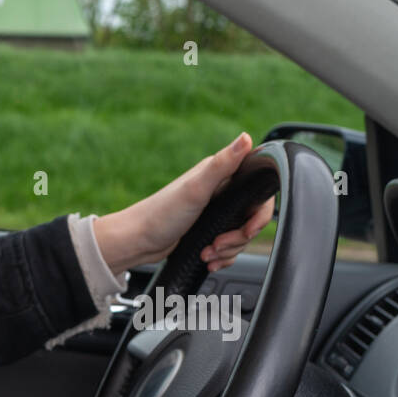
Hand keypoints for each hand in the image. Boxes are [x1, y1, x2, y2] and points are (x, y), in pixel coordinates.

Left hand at [93, 132, 274, 277]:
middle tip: (219, 242)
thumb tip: (246, 138)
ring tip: (207, 252)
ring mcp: (215, 213)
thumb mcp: (196, 188)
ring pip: (241, 236)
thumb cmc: (161, 213)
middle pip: (252, 218)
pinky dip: (221, 257)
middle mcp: (220, 192)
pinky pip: (229, 247)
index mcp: (220, 176)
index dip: (260, 214)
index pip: (259, 192)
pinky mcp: (209, 230)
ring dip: (228, 250)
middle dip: (239, 238)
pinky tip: (207, 259)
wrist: (137, 242)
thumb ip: (223, 164)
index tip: (247, 228)